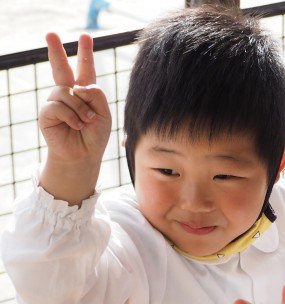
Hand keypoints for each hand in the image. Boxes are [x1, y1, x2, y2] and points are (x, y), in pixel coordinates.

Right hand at [38, 32, 111, 204]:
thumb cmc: (95, 135)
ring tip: (86, 122)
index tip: (85, 36)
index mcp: (85, 92)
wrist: (84, 155)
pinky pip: (59, 105)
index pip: (85, 68)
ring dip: (81, 109)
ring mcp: (56, 102)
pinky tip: (76, 126)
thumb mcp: (104, 114)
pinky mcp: (47, 113)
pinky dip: (72, 116)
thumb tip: (78, 86)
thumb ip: (97, 96)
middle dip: (56, 50)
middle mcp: (69, 93)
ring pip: (68, 92)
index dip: (85, 53)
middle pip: (61, 68)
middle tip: (50, 34)